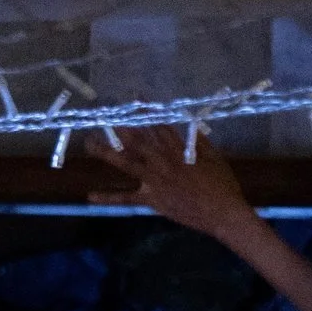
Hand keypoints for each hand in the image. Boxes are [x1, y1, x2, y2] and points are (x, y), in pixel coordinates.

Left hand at [84, 125, 256, 241]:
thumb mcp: (215, 158)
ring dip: (105, 153)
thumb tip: (188, 124)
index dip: (146, 109)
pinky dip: (109, 198)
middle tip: (102, 115)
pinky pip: (127, 199)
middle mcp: (162, 162)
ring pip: (125, 163)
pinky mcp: (152, 199)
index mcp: (178, 150)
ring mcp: (154, 180)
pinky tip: (91, 196)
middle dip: (119, 126)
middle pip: (135, 140)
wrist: (222, 213)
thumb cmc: (223, 185)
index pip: (159, 124)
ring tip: (89, 144)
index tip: (135, 97)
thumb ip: (199, 141)